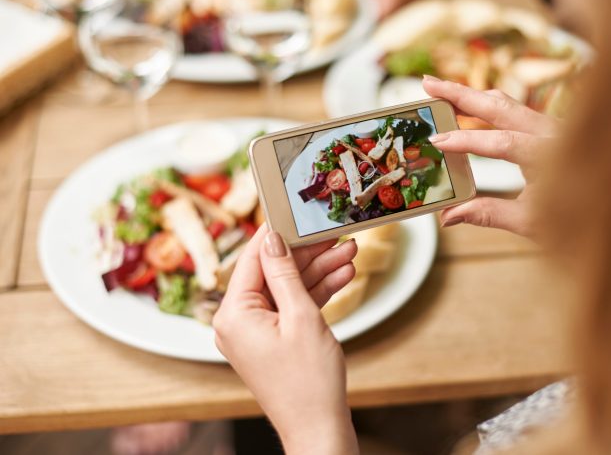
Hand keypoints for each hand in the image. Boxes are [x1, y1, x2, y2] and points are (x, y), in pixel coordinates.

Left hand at [213, 225, 358, 454]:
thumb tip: (273, 240)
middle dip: (308, 254)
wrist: (319, 427)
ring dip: (318, 271)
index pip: (253, 259)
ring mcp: (255, 330)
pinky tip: (343, 275)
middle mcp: (237, 321)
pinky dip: (315, 293)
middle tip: (335, 234)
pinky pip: (291, 306)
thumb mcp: (301, 317)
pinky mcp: (272, 338)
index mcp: (233, 314)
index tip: (293, 211)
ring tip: (349, 251)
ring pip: (286, 288)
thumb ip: (286, 274)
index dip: (276, 233)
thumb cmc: (308, 381)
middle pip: (272, 271)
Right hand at [422, 75, 557, 238]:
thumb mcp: (531, 222)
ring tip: (441, 90)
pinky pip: (516, 109)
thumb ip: (488, 213)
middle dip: (460, 94)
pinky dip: (489, 105)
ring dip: (473, 96)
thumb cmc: (580, 219)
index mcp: (550, 155)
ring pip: (508, 103)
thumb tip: (448, 216)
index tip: (436, 140)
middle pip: (499, 105)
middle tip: (427, 83)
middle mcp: (552, 132)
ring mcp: (552, 126)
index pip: (501, 142)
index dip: (466, 141)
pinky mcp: (550, 127)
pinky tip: (470, 107)